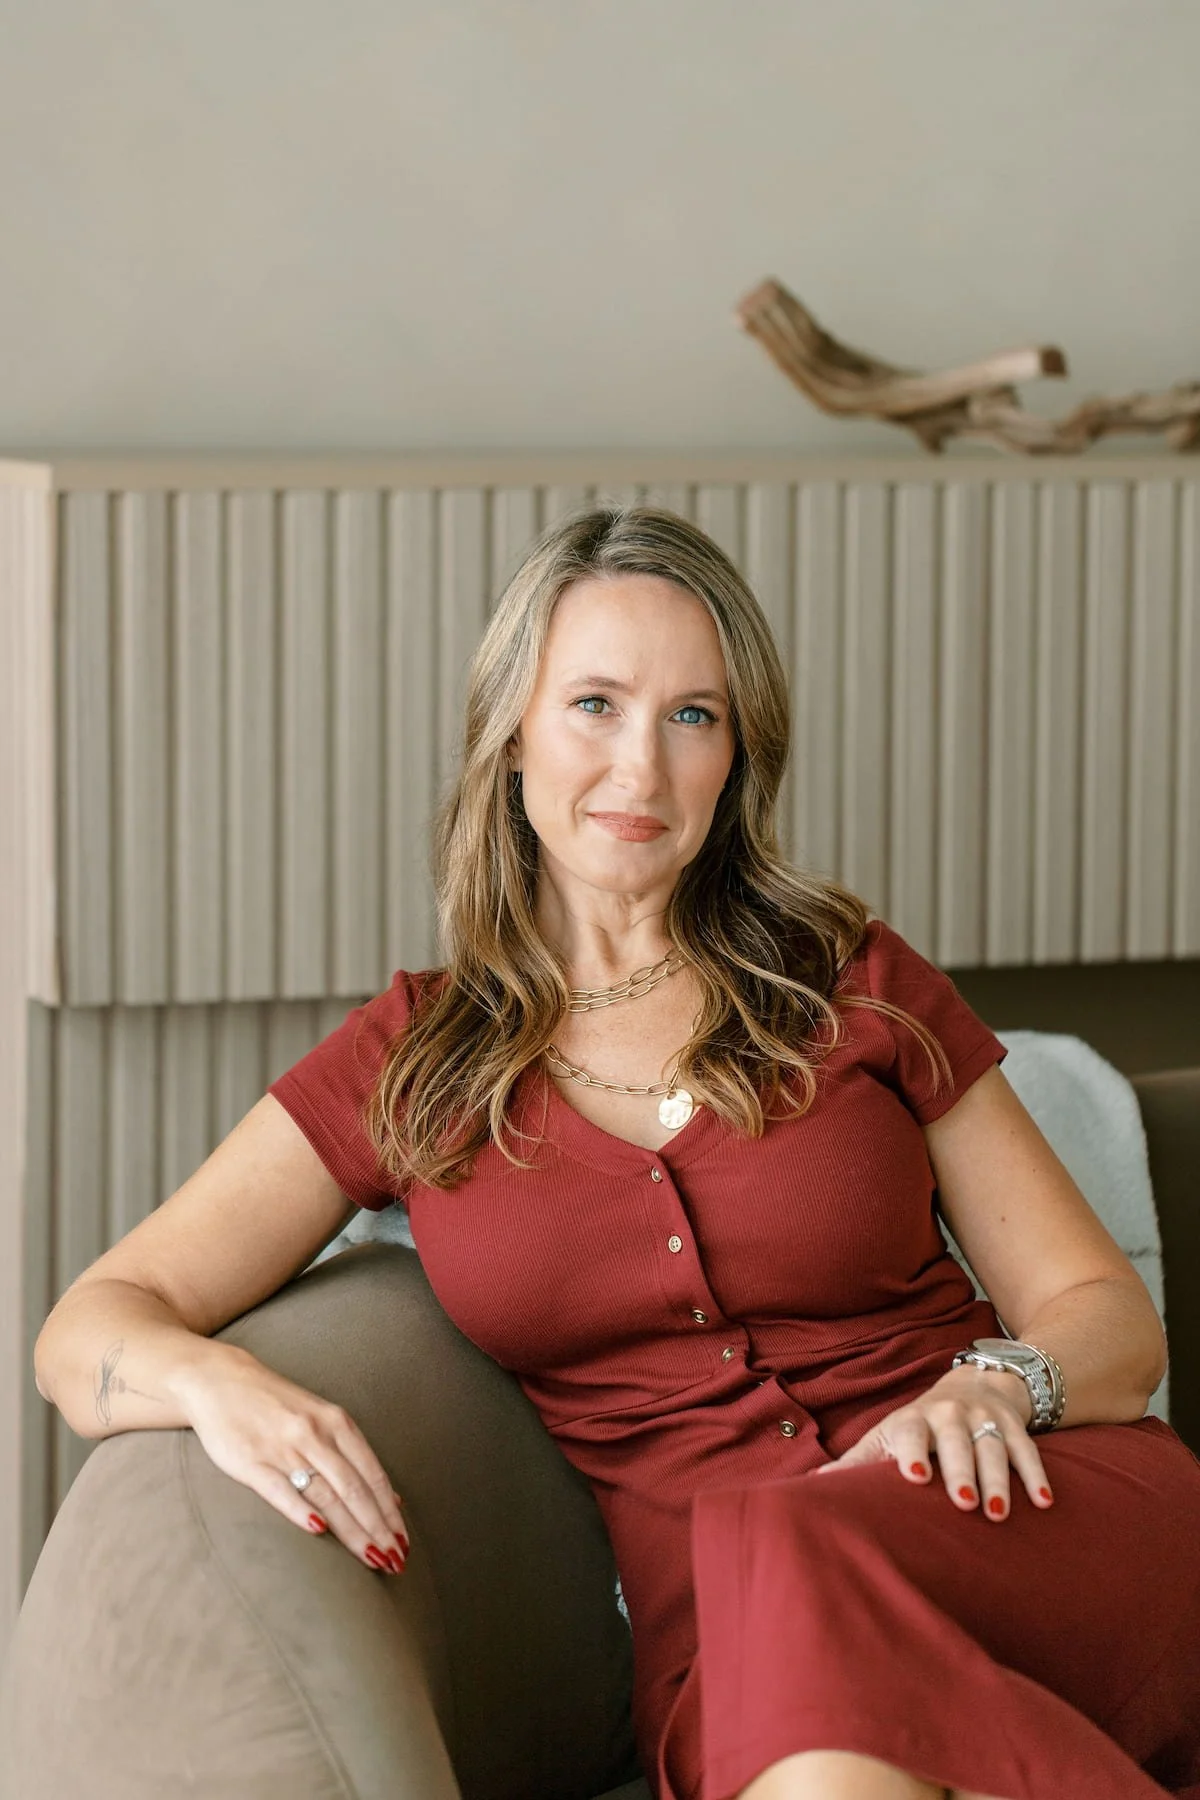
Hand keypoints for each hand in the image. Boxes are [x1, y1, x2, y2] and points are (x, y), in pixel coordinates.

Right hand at [177, 1346, 410, 1572]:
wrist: (221, 1381)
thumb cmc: (278, 1405)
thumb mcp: (322, 1418)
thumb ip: (353, 1455)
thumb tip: (392, 1498)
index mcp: (336, 1423)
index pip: (372, 1476)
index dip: (390, 1512)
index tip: (403, 1543)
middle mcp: (315, 1435)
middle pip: (355, 1489)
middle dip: (378, 1528)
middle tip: (396, 1561)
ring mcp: (284, 1448)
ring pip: (326, 1494)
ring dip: (352, 1530)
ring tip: (372, 1557)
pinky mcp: (251, 1461)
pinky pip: (279, 1489)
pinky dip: (299, 1510)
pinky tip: (317, 1530)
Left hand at [814, 1366, 1054, 1520]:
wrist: (974, 1381)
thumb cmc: (920, 1423)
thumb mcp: (889, 1434)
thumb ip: (858, 1461)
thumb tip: (810, 1486)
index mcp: (913, 1419)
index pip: (910, 1433)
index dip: (911, 1453)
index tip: (914, 1477)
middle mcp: (949, 1414)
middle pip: (956, 1441)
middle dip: (960, 1469)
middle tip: (964, 1502)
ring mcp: (984, 1417)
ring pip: (993, 1447)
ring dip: (999, 1479)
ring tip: (999, 1513)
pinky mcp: (1013, 1425)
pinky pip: (1028, 1449)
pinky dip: (1037, 1475)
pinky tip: (1044, 1503)